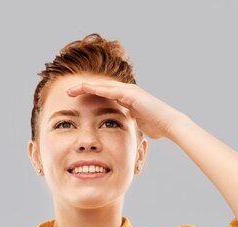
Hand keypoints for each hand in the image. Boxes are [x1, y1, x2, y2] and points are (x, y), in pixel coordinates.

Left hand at [66, 79, 187, 139]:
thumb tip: (123, 129)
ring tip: (71, 89)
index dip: (89, 95)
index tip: (75, 100)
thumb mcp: (137, 124)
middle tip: (68, 92)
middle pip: (100, 87)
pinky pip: (110, 90)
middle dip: (83, 88)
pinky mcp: (131, 93)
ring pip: (103, 86)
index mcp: (126, 98)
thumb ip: (129, 122)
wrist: (169, 124)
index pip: (104, 94)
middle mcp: (127, 92)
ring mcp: (129, 91)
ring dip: (86, 86)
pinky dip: (97, 89)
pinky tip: (85, 88)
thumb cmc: (156, 127)